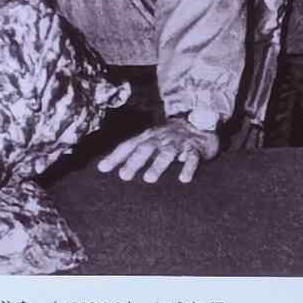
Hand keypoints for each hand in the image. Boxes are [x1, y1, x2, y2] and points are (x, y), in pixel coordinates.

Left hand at [96, 119, 216, 185]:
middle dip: (134, 162)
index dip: (116, 156)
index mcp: (148, 137)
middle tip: (124, 176)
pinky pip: (192, 158)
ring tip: (149, 179)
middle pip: (145, 149)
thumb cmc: (170, 137)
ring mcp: (178, 143)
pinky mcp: (195, 148)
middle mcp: (161, 138)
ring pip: (167, 153)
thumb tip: (107, 165)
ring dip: (157, 165)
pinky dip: (188, 168)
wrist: (199, 123)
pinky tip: (184, 179)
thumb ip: (134, 152)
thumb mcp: (151, 140)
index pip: (129, 145)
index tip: (103, 168)